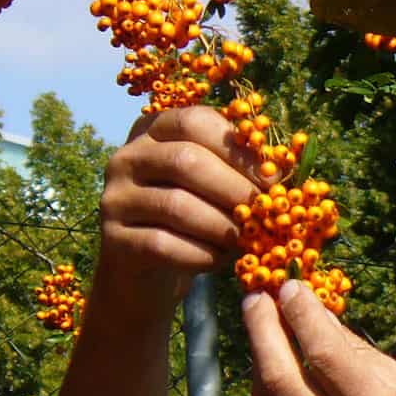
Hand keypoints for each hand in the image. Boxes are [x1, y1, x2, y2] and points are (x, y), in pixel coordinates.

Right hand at [96, 107, 261, 320]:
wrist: (147, 273)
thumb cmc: (193, 221)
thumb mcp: (213, 187)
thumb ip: (237, 170)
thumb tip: (283, 171)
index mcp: (154, 130)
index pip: (195, 121)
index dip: (238, 148)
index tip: (271, 177)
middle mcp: (127, 157)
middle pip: (185, 161)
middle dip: (234, 188)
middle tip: (264, 213)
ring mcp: (113, 198)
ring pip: (175, 205)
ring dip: (221, 226)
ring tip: (245, 241)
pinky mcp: (112, 238)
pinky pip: (161, 244)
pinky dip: (199, 254)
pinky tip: (219, 261)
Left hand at [241, 280, 395, 395]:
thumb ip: (364, 356)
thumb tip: (320, 318)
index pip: (324, 351)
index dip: (300, 313)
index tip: (290, 287)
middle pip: (280, 377)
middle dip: (261, 330)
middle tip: (256, 300)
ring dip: (257, 362)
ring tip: (261, 333)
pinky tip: (269, 374)